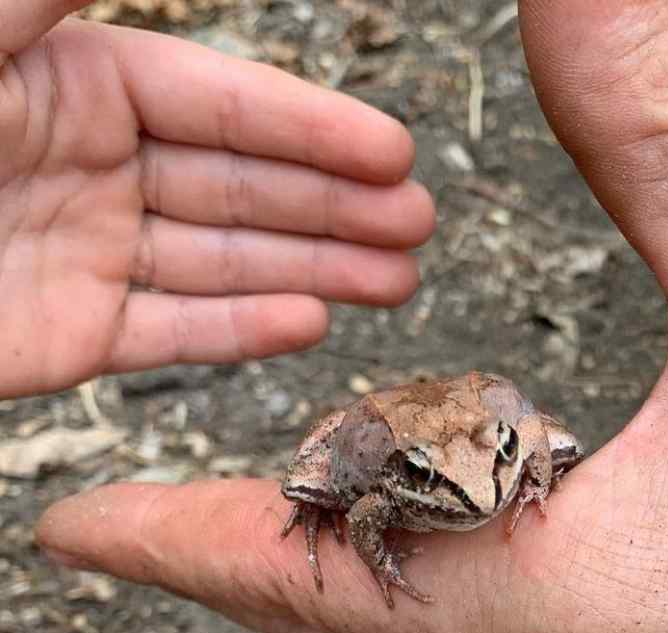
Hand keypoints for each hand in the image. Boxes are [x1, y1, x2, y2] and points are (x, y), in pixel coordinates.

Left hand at [0, 0, 433, 398]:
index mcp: (76, 87)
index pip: (222, 106)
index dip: (312, 129)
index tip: (392, 151)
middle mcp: (96, 169)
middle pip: (243, 187)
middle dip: (338, 206)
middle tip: (417, 222)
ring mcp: (92, 256)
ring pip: (227, 263)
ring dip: (318, 270)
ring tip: (398, 280)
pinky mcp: (77, 337)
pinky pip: (177, 334)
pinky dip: (245, 332)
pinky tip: (312, 323)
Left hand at [36, 0, 667, 632]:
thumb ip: (657, 126)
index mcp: (581, 607)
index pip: (321, 576)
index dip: (184, 541)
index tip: (78, 532)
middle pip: (372, 622)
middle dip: (257, 560)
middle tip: (162, 521)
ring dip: (376, 576)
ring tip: (300, 520)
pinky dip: (483, 593)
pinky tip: (481, 555)